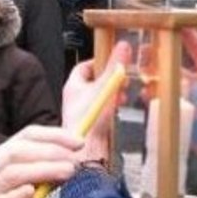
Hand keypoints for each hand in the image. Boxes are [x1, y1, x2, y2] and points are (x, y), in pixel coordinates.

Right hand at [0, 126, 83, 197]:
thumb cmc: (14, 196)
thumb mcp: (33, 177)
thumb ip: (51, 167)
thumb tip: (75, 159)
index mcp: (6, 151)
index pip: (29, 134)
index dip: (55, 135)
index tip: (79, 142)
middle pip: (19, 151)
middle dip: (51, 153)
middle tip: (74, 162)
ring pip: (13, 174)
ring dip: (43, 171)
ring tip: (66, 173)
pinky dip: (17, 196)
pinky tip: (31, 193)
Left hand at [63, 41, 131, 159]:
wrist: (86, 151)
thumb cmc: (88, 120)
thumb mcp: (105, 88)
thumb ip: (115, 68)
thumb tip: (123, 46)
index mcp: (73, 86)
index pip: (83, 67)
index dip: (98, 62)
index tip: (112, 61)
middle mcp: (75, 99)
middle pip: (93, 82)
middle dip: (109, 79)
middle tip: (122, 78)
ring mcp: (82, 113)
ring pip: (99, 97)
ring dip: (113, 95)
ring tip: (123, 96)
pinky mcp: (91, 125)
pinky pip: (103, 112)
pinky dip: (113, 109)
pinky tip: (120, 112)